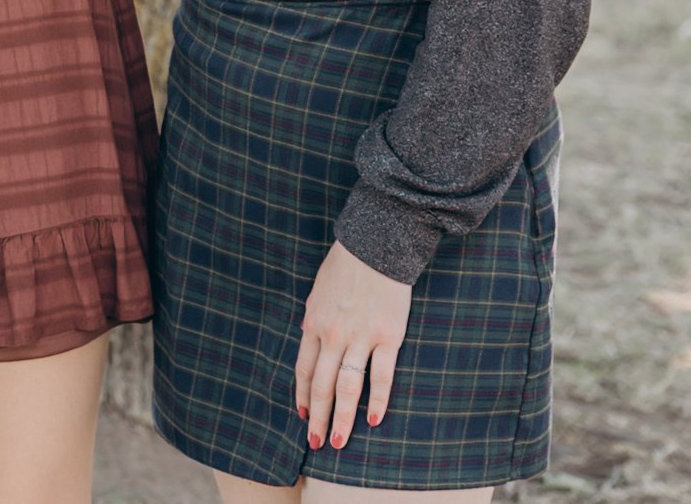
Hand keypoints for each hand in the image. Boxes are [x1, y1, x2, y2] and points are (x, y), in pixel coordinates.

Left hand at [297, 241, 410, 451]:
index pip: (303, 369)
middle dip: (318, 417)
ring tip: (339, 440)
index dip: (302, 396)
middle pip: (321, 385)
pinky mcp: (388, 336)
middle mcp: (333, 334)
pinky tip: (374, 419)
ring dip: (343, 417)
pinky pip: (381, 375)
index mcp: (314, 323)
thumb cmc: (346, 267)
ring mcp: (361, 337)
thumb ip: (315, 321)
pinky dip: (377, 399)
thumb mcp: (319, 293)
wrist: (375, 246)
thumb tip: (310, 343)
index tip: (303, 417)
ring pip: (347, 386)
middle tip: (316, 443)